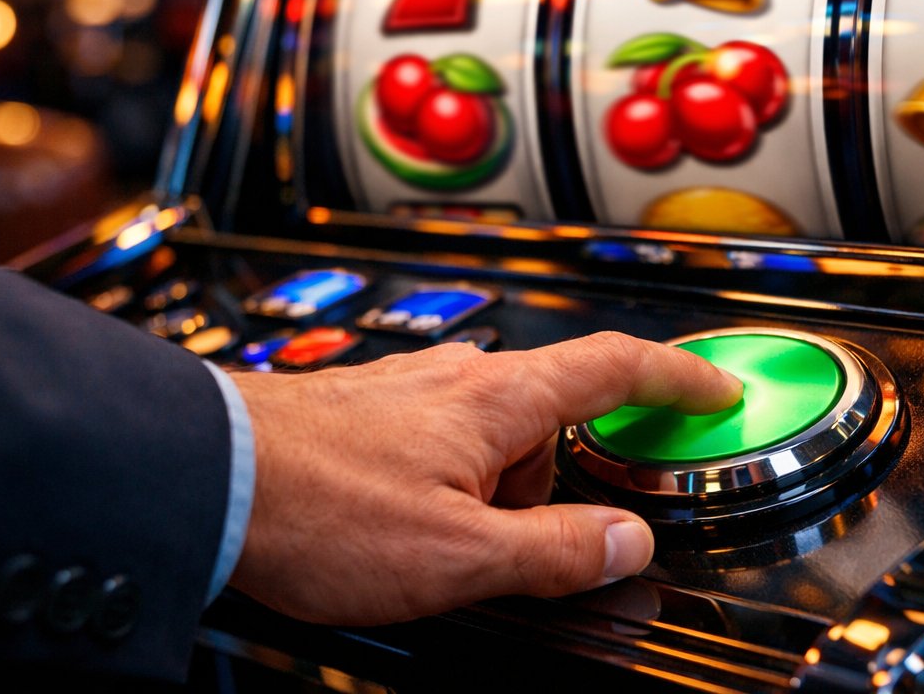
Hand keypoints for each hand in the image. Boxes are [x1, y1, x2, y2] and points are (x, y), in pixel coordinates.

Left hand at [226, 331, 741, 624]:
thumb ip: (555, 551)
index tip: (718, 390)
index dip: (679, 379)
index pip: (617, 368)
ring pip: (493, 436)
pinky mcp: (371, 413)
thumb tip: (626, 547)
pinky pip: (444, 445)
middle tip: (548, 540)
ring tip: (447, 553)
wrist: (204, 478)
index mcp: (499, 399)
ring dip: (498, 492)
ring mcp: (411, 391)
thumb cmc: (317, 507)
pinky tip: (406, 529)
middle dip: (562, 480)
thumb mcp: (458, 555)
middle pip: (554, 415)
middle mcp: (458, 379)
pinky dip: (452, 486)